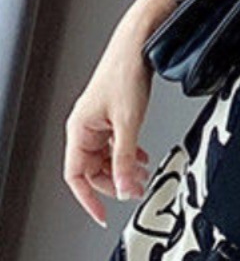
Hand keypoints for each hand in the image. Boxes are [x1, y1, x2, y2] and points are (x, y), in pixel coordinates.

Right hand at [63, 14, 155, 224]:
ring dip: (123, 168)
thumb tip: (124, 188)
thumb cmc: (126, 74)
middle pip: (92, 169)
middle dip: (114, 182)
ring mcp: (97, 121)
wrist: (138, 45)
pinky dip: (128, 153)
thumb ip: (125, 158)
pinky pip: (114, 143)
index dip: (88, 198)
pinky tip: (142, 156)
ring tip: (143, 173)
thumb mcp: (129, 123)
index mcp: (79, 130)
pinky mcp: (110, 115)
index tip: (102, 215)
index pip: (75, 176)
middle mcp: (84, 127)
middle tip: (135, 189)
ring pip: (105, 157)